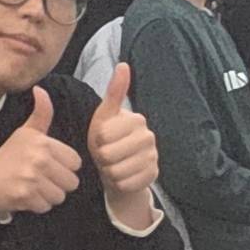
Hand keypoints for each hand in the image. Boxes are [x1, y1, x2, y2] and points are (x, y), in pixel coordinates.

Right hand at [0, 88, 82, 217]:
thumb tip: (41, 89)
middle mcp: (39, 158)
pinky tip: (26, 196)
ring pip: (61, 196)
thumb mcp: (25, 133)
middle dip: (59, 184)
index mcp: (42, 142)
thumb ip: (41, 114)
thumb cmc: (8, 157)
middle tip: (41, 179)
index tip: (49, 166)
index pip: (76, 162)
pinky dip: (38, 205)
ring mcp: (32, 178)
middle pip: (71, 181)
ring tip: (34, 187)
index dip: (65, 166)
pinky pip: (47, 207)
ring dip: (49, 196)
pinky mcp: (26, 196)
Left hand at [89, 61, 160, 220]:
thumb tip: (123, 65)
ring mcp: (153, 157)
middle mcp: (149, 136)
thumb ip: (115, 92)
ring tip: (113, 165)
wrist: (120, 167)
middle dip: (102, 158)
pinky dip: (118, 183)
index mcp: (137, 119)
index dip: (97, 141)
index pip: (103, 135)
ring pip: (117, 171)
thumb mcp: (105, 115)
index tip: (102, 139)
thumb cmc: (108, 139)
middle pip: (109, 154)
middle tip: (106, 155)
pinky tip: (122, 176)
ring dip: (109, 171)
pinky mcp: (153, 175)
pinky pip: (126, 184)